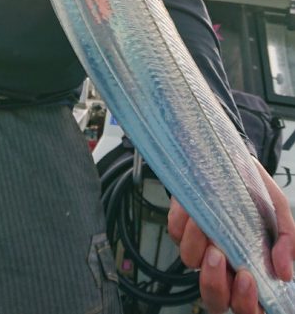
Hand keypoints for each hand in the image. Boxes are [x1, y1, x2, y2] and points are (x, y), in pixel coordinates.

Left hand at [167, 161, 294, 313]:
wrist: (235, 160)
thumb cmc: (257, 192)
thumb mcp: (279, 212)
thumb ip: (287, 240)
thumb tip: (285, 272)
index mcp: (249, 269)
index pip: (248, 308)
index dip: (246, 304)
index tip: (247, 278)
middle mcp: (223, 265)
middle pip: (214, 298)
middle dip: (214, 284)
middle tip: (220, 256)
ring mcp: (200, 246)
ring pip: (190, 263)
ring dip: (197, 247)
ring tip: (206, 226)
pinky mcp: (181, 225)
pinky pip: (175, 233)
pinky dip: (183, 223)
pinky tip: (195, 210)